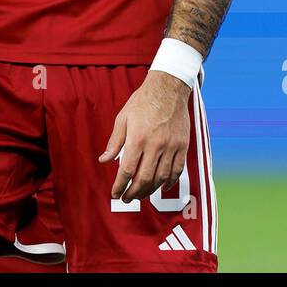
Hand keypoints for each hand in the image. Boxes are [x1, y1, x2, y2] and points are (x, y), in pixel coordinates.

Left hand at [99, 70, 191, 202]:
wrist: (168, 88)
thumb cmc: (142, 101)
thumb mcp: (123, 118)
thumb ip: (114, 141)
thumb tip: (104, 160)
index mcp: (137, 138)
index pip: (127, 170)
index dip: (119, 185)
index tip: (115, 193)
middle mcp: (155, 145)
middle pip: (144, 178)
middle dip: (133, 193)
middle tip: (126, 198)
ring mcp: (171, 146)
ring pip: (161, 178)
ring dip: (150, 191)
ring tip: (140, 195)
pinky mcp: (182, 145)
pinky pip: (177, 170)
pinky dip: (169, 182)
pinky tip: (161, 187)